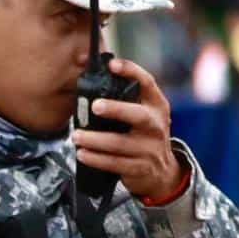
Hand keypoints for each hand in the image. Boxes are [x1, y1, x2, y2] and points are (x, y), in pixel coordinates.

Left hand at [73, 58, 182, 201]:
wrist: (162, 172)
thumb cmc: (144, 135)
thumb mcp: (144, 113)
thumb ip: (125, 97)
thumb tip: (89, 68)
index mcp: (156, 106)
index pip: (147, 82)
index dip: (131, 71)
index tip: (112, 65)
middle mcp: (156, 125)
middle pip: (138, 115)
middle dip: (116, 109)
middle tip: (95, 106)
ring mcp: (149, 148)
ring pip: (119, 143)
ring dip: (95, 139)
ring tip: (76, 136)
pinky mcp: (140, 168)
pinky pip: (114, 163)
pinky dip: (96, 159)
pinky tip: (82, 154)